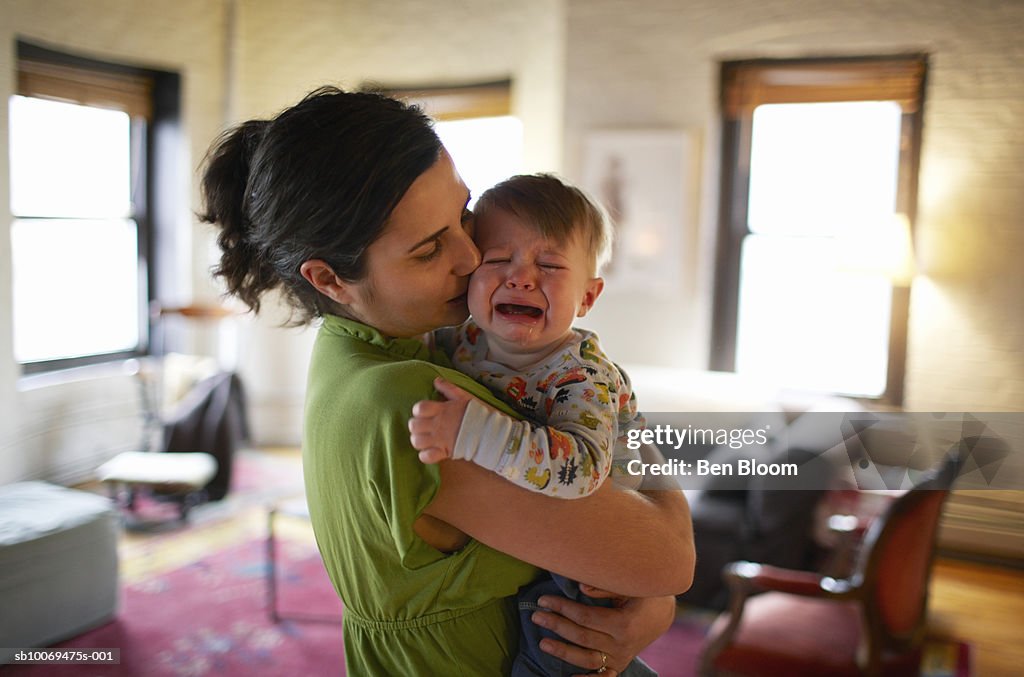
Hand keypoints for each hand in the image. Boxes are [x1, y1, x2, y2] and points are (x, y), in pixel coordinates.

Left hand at [408, 377, 471, 463]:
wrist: (490, 432)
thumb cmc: (478, 413)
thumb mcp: (464, 397)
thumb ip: (448, 388)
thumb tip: (436, 380)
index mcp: (442, 410)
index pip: (419, 408)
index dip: (418, 410)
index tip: (423, 412)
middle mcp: (438, 425)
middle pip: (414, 425)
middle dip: (416, 425)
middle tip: (423, 426)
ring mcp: (440, 440)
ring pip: (416, 441)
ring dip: (418, 440)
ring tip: (425, 438)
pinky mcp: (444, 452)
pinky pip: (426, 457)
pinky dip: (425, 455)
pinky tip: (430, 450)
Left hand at [530, 591, 675, 674]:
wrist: (662, 614)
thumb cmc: (643, 595)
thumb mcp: (628, 586)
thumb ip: (604, 588)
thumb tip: (579, 588)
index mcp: (623, 623)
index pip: (585, 617)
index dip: (562, 608)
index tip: (544, 600)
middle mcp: (622, 645)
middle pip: (582, 637)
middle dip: (556, 625)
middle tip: (536, 615)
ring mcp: (620, 658)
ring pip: (587, 660)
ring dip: (563, 652)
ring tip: (543, 642)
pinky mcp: (619, 665)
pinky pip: (600, 676)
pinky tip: (569, 675)